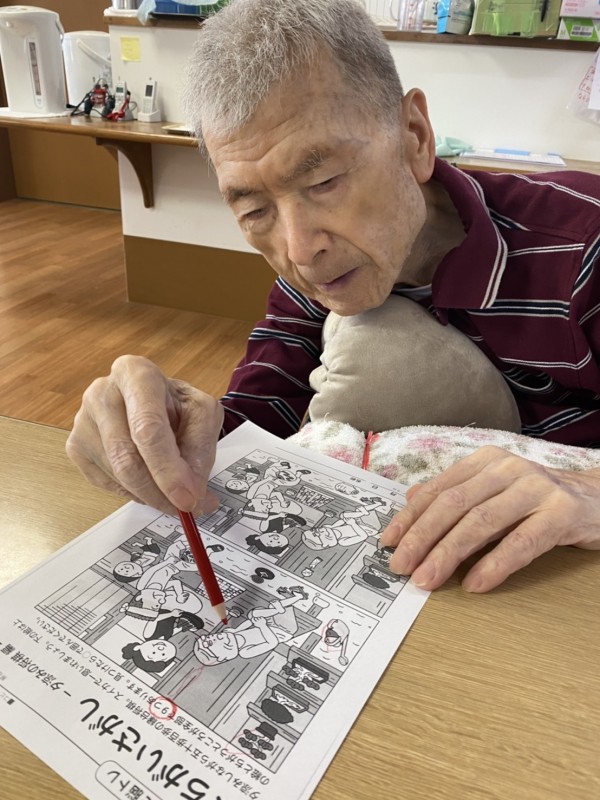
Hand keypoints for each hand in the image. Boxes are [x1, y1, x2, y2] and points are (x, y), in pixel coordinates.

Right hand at [66, 355, 222, 514]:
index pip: (147, 427)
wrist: (154, 399)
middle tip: (187, 507)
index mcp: (135, 373)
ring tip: (171, 488)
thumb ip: (200, 450)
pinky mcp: (75, 446)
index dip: (168, 469)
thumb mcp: (202, 414)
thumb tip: (192, 492)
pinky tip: (147, 478)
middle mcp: (102, 392)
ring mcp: (82, 420)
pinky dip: (132, 491)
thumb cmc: (175, 404)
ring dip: (150, 494)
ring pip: (117, 476)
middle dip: (160, 492)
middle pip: (127, 458)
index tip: (186, 498)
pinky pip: (105, 483)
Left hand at [379, 446, 599, 591]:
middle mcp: (508, 468)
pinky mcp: (562, 512)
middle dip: (421, 537)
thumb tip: (411, 499)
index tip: (388, 542)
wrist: (599, 499)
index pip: (438, 489)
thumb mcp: (494, 491)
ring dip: (448, 554)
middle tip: (400, 566)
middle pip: (453, 504)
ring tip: (427, 580)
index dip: (410, 516)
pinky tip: (475, 584)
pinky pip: (522, 542)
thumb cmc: (539, 500)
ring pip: (481, 522)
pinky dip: (494, 565)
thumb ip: (456, 493)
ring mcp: (536, 488)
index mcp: (485, 461)